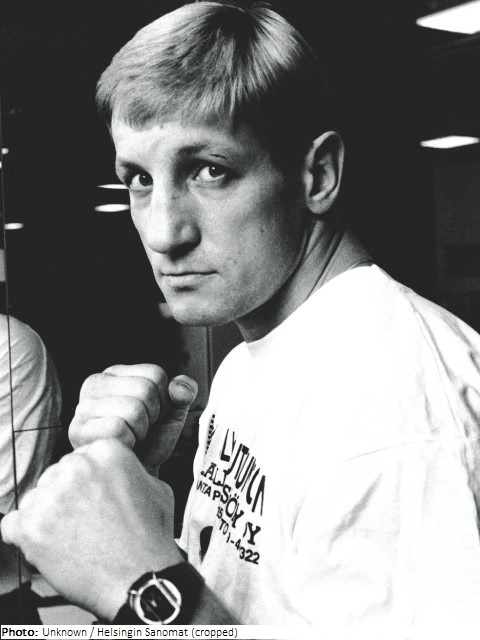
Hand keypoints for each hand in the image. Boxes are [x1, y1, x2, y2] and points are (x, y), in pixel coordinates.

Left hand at [0, 439, 183, 620]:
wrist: (141, 580)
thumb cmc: (150, 540)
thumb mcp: (156, 488)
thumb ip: (130, 471)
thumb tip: (117, 472)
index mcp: (105, 452)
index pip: (81, 458)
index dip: (87, 482)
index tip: (92, 498)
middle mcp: (76, 467)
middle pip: (56, 475)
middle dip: (66, 497)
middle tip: (84, 522)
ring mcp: (50, 496)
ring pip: (35, 499)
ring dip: (47, 516)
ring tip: (72, 539)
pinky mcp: (30, 526)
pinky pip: (12, 525)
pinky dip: (25, 538)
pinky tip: (50, 548)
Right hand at [69, 364, 197, 475]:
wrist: (135, 474)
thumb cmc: (151, 441)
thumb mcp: (173, 413)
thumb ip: (184, 393)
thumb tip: (180, 386)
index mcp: (117, 373)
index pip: (155, 374)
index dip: (164, 399)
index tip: (154, 414)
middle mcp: (95, 383)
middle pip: (145, 390)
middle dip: (153, 416)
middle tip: (142, 429)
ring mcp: (83, 406)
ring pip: (133, 409)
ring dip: (140, 431)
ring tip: (131, 437)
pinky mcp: (78, 430)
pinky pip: (118, 429)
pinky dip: (128, 441)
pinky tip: (121, 446)